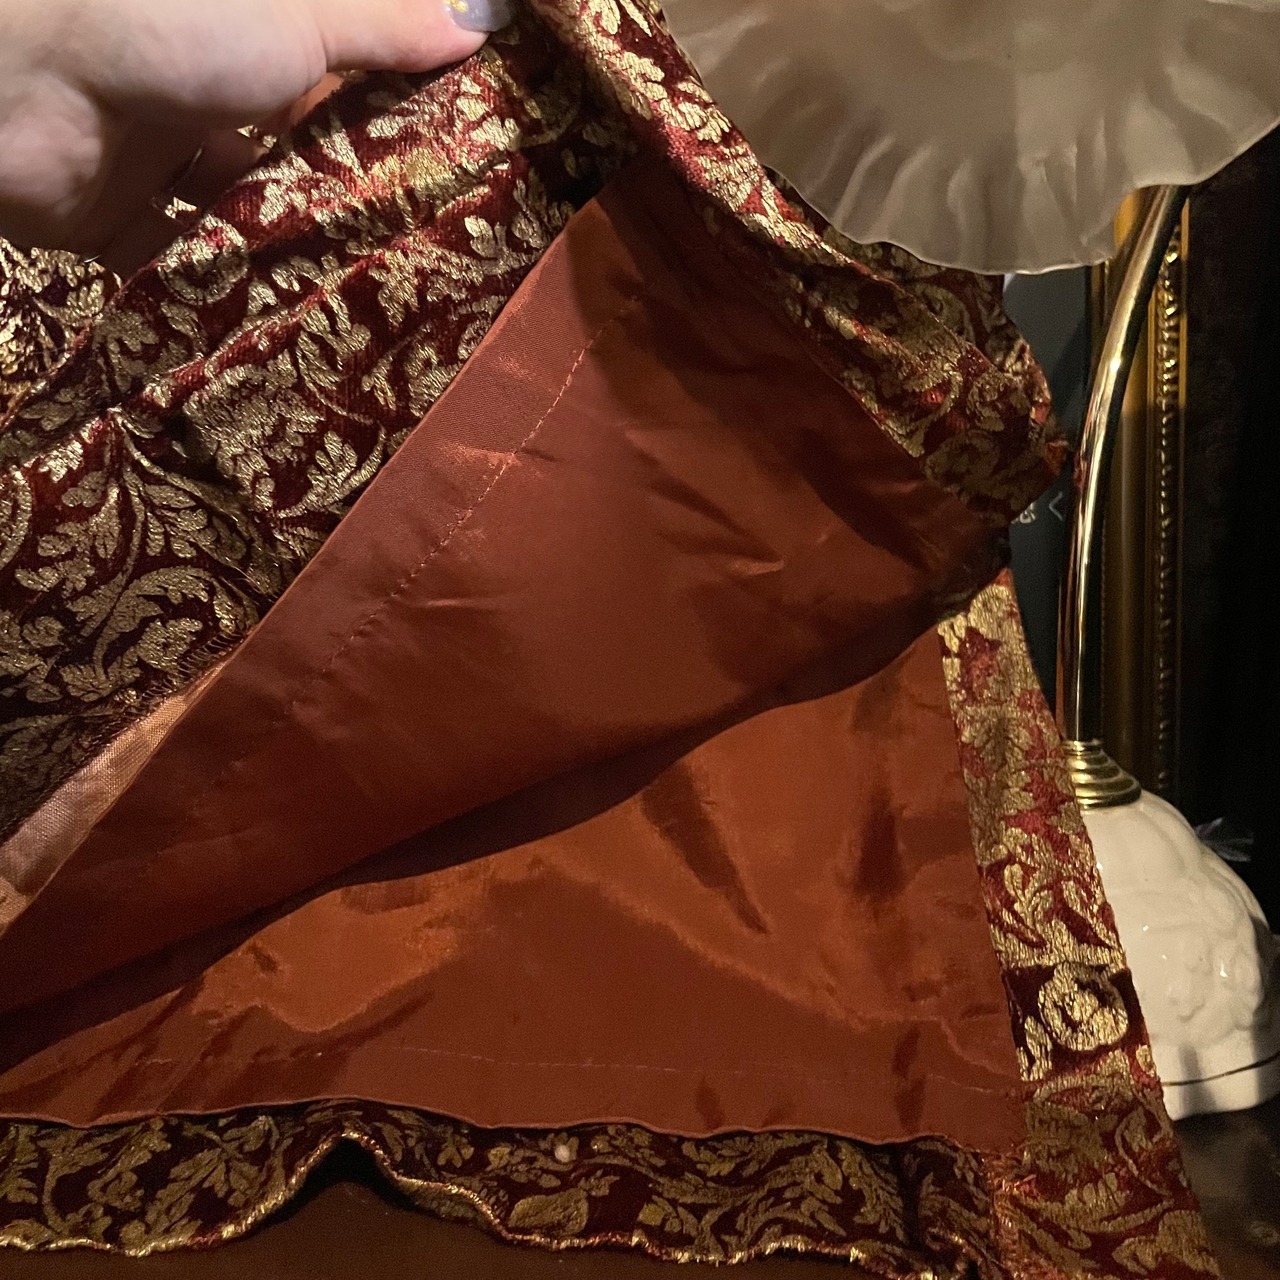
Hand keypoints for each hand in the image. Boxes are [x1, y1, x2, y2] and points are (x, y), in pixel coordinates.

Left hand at [0, 0, 511, 274]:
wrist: (19, 82)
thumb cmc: (171, 23)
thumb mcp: (300, 18)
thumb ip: (385, 29)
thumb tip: (483, 21)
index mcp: (245, 31)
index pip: (331, 81)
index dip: (387, 120)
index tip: (451, 169)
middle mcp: (199, 88)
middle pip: (287, 154)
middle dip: (340, 200)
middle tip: (415, 255)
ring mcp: (152, 155)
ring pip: (235, 214)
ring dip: (283, 250)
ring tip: (356, 300)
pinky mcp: (113, 220)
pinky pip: (176, 263)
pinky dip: (215, 291)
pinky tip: (275, 324)